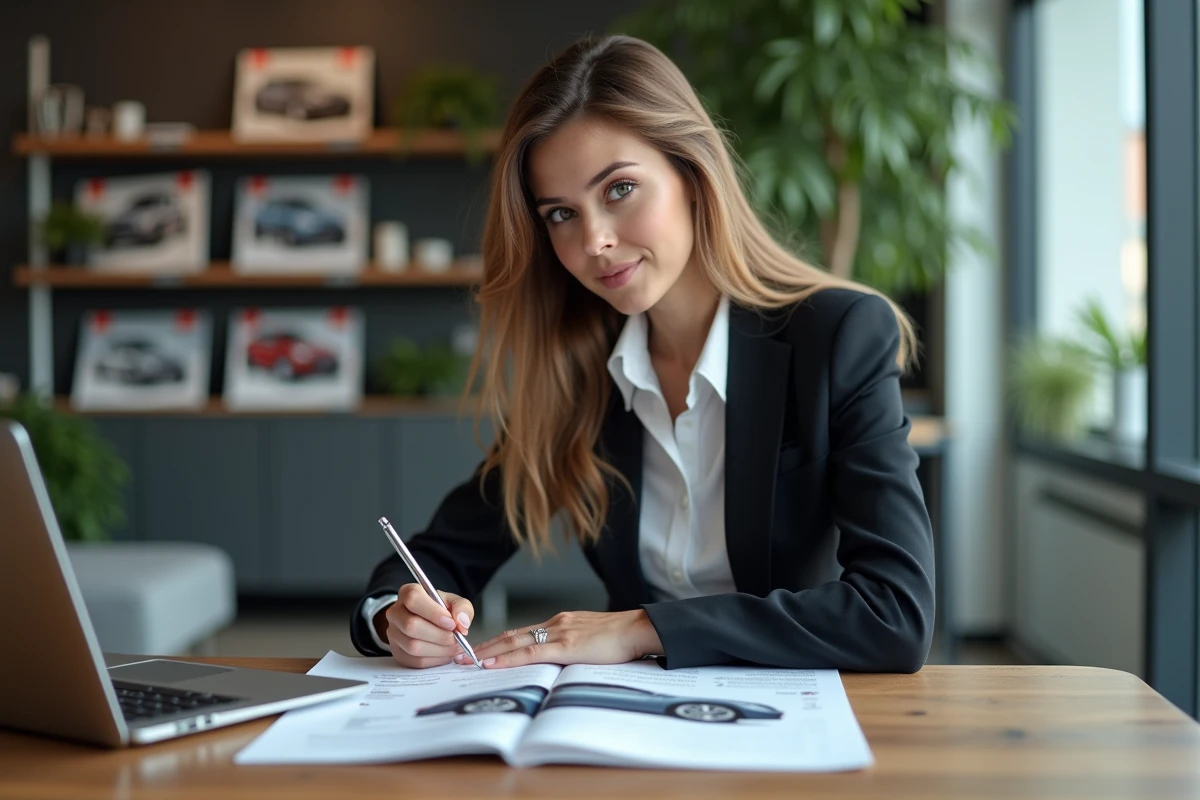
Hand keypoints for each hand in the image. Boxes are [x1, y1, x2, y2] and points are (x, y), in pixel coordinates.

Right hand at [383, 583, 474, 668]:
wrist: (428, 622)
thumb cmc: (441, 610)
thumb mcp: (454, 602)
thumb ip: (462, 608)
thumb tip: (461, 623)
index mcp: (408, 593)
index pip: (413, 598)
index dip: (433, 612)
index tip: (451, 623)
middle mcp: (395, 613)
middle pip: (411, 626)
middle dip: (439, 636)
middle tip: (456, 639)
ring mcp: (393, 634)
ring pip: (413, 646)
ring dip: (439, 650)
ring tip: (454, 647)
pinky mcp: (397, 653)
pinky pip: (415, 661)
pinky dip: (435, 660)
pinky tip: (445, 654)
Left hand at [460, 610, 662, 668]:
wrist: (639, 629)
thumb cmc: (621, 638)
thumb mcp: (591, 640)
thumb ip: (572, 647)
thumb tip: (558, 663)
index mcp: (561, 623)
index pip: (521, 632)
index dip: (498, 641)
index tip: (478, 650)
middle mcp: (555, 623)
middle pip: (511, 634)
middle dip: (484, 645)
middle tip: (459, 655)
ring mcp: (559, 632)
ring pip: (515, 641)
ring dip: (489, 651)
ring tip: (467, 660)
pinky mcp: (567, 645)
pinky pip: (530, 652)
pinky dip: (507, 657)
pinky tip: (492, 662)